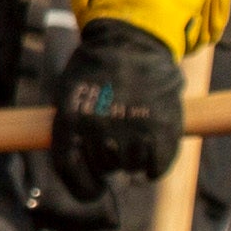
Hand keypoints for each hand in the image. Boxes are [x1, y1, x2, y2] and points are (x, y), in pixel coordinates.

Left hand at [46, 16, 185, 206]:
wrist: (132, 40)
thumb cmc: (96, 69)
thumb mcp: (69, 94)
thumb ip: (70, 131)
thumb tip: (79, 175)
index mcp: (70, 118)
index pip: (70, 169)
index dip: (82, 188)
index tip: (94, 190)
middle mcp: (99, 126)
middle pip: (104, 167)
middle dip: (109, 161)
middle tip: (117, 140)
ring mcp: (132, 128)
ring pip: (131, 167)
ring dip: (134, 159)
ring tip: (136, 136)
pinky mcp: (162, 127)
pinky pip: (157, 165)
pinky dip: (156, 166)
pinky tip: (154, 155)